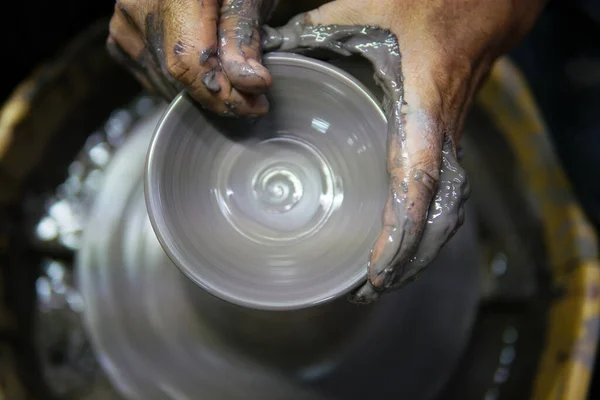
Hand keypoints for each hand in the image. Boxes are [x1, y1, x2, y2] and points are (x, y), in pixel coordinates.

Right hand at [107, 0, 278, 115]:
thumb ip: (243, 37)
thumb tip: (249, 84)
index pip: (189, 64)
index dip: (223, 94)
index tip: (256, 106)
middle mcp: (136, 7)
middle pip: (176, 76)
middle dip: (218, 95)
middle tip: (252, 97)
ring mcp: (123, 22)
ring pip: (162, 80)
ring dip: (199, 92)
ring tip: (229, 79)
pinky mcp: (120, 34)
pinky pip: (147, 73)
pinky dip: (175, 83)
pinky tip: (198, 76)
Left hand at [263, 0, 546, 302]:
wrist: (479, 2)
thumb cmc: (425, 3)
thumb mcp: (360, 9)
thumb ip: (311, 33)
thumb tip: (260, 59)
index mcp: (422, 108)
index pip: (416, 185)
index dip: (400, 235)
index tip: (376, 272)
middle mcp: (441, 134)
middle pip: (436, 214)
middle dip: (408, 259)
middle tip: (369, 290)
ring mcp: (449, 140)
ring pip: (444, 210)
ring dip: (418, 249)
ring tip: (384, 280)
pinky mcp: (447, 139)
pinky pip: (442, 194)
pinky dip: (424, 225)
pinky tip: (402, 240)